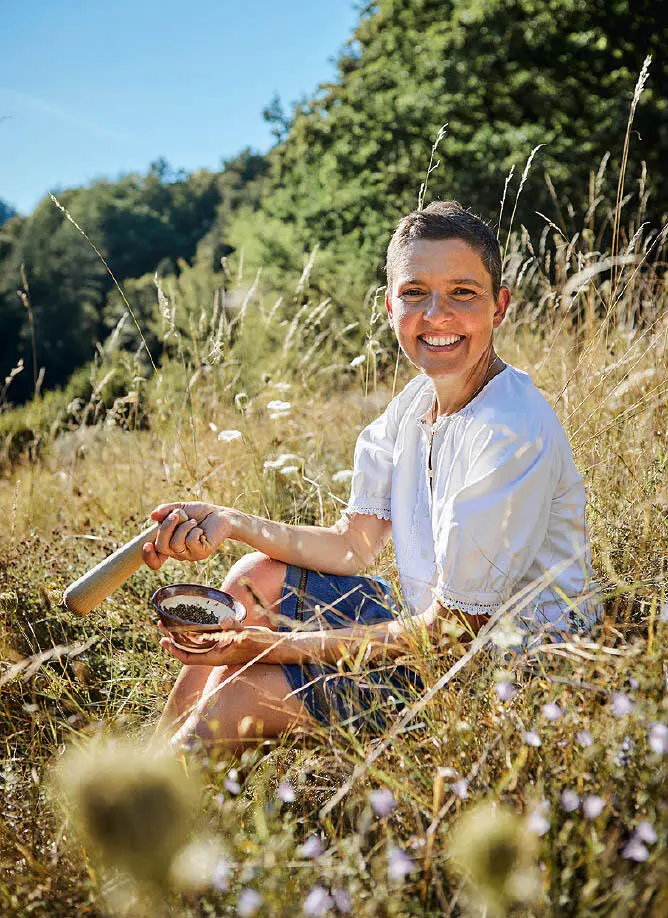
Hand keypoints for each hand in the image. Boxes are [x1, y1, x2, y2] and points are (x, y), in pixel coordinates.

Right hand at [142, 501, 231, 569]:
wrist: (220, 514)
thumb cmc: (199, 512)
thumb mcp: (180, 508)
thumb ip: (165, 511)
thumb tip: (152, 516)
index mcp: (170, 545)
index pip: (154, 560)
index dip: (147, 556)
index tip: (146, 544)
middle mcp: (178, 553)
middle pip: (161, 546)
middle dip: (166, 527)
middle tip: (177, 514)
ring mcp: (190, 555)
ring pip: (175, 544)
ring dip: (183, 526)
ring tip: (193, 521)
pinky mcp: (202, 553)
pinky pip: (190, 543)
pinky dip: (194, 530)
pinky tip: (201, 529)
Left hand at [159, 625, 275, 665]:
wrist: (274, 647)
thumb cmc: (261, 645)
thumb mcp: (248, 637)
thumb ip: (235, 630)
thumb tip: (223, 621)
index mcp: (216, 657)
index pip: (189, 657)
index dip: (175, 650)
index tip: (164, 640)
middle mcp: (215, 653)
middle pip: (188, 648)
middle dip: (174, 638)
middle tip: (161, 623)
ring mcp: (219, 646)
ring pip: (195, 642)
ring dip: (183, 632)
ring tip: (171, 620)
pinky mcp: (225, 639)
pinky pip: (206, 635)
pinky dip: (197, 628)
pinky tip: (194, 618)